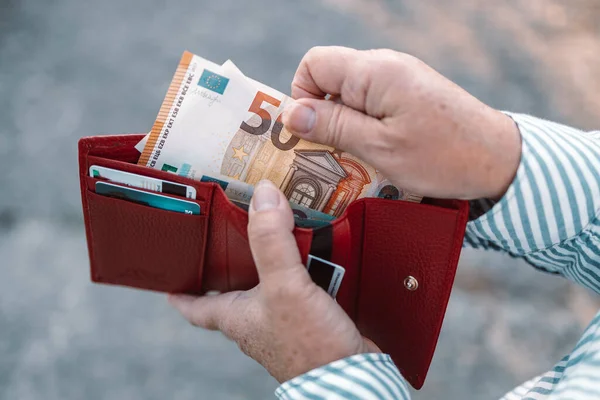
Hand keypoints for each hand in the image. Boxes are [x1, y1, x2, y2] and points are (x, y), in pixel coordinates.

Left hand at [168, 180, 378, 381]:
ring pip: (268, 284)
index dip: (181, 289)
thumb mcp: (283, 286)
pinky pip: (298, 287)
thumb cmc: (308, 345)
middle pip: (232, 287)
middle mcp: (254, 320)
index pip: (195, 305)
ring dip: (271, 260)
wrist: (350, 375)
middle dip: (232, 260)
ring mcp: (282, 321)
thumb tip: (263, 194)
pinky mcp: (308, 319)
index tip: (171, 274)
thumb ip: (272, 240)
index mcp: (235, 315)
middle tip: (231, 231)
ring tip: (276, 230)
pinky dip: (302, 269)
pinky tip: (315, 254)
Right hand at [282, 46, 521, 199]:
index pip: (314, 63)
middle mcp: (385, 64)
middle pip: (330, 77)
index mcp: (374, 71)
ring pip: (349, 93)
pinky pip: (371, 101)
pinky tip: (377, 150)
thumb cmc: (441, 156)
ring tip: (357, 156)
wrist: (499, 159)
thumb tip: (289, 114)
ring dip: (343, 124)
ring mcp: (399, 77)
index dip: (301, 96)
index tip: (311, 132)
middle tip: (332, 152)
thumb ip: (333, 126)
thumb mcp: (379, 148)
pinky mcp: (410, 92)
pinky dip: (363, 124)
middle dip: (321, 114)